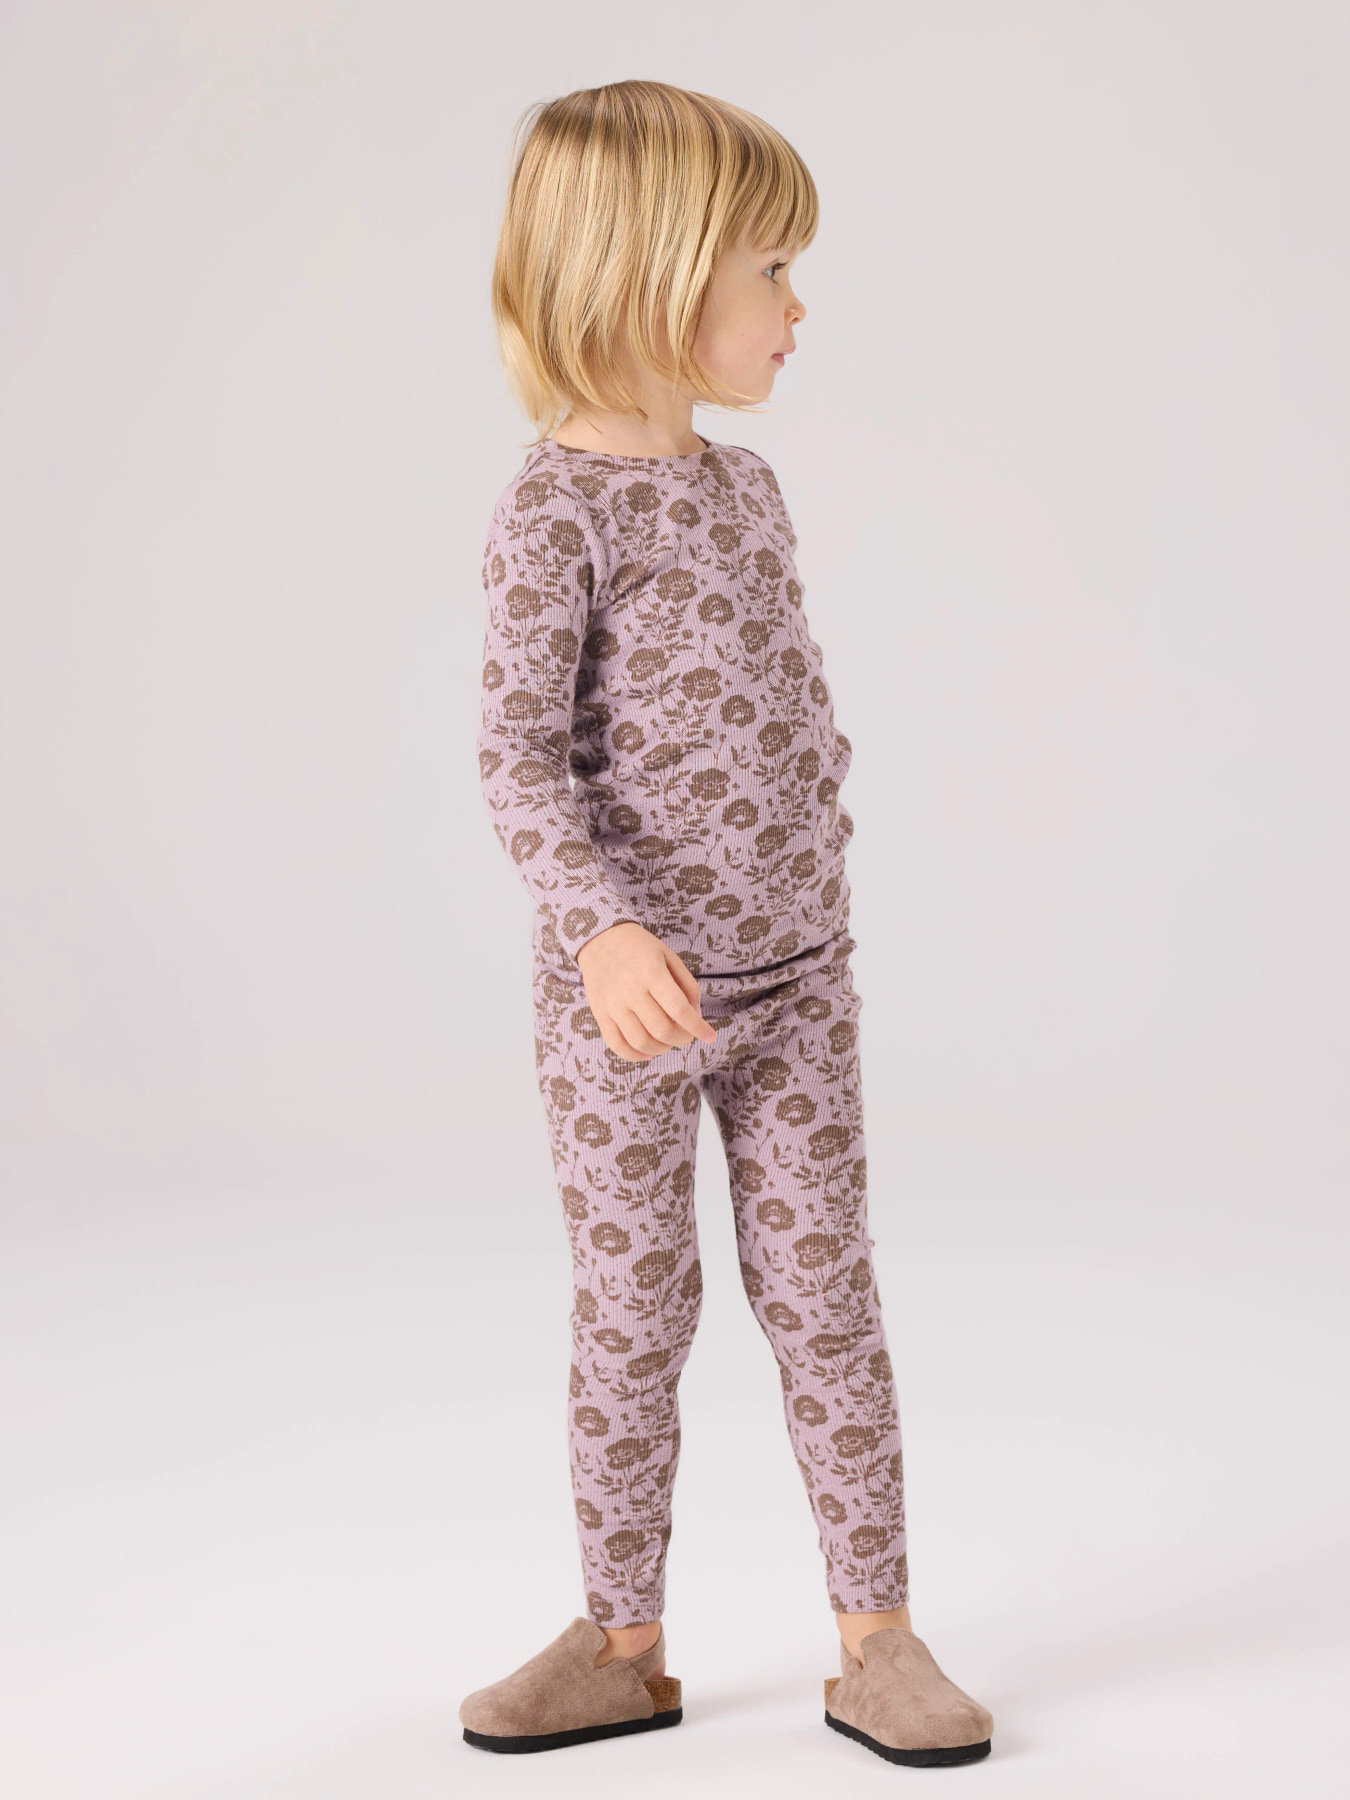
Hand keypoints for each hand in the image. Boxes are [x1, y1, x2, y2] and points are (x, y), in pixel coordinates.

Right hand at [574, 922, 717, 1062]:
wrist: (600, 939)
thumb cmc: (640, 948)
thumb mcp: (669, 956)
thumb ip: (687, 985)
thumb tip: (696, 1016)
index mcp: (652, 973)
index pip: (679, 1010)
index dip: (698, 1027)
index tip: (710, 1036)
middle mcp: (631, 991)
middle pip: (662, 1030)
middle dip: (682, 1039)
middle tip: (687, 1035)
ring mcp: (613, 1005)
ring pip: (641, 1042)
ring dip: (661, 1049)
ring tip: (668, 1042)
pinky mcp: (600, 1014)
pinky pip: (617, 1044)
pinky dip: (635, 1055)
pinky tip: (648, 1053)